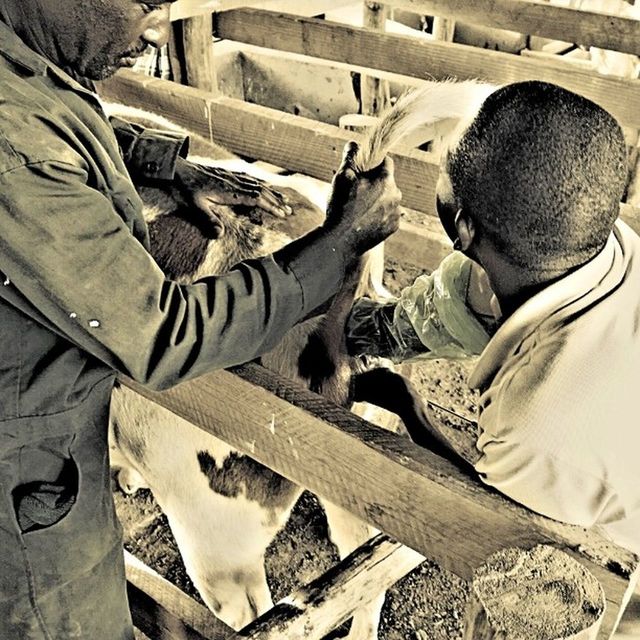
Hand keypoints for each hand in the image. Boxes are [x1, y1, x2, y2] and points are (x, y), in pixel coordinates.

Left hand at [174, 157, 291, 218]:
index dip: (270, 206)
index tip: (281, 214)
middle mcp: (235, 183)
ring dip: (272, 194)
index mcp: (230, 191)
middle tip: (289, 212)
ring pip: (258, 184)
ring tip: (285, 201)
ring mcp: (233, 177)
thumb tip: (219, 235)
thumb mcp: (196, 206)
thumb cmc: (188, 188)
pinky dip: (262, 185)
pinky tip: (267, 188)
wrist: (180, 168)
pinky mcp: (230, 175)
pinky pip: (251, 179)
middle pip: (261, 192)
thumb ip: (208, 220)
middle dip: (276, 202)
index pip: (255, 199)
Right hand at [325, 141, 401, 255]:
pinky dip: (379, 216)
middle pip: (387, 182)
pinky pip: (388, 215)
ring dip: (377, 200)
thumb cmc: (341, 207)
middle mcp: (396, 195)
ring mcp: (395, 213)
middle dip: (375, 183)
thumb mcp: (342, 176)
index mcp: (386, 180)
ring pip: (388, 199)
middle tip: (356, 192)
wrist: (340, 240)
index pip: (386, 161)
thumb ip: (350, 156)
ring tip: (358, 209)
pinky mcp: (392, 228)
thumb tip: (354, 144)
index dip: (373, 163)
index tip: (363, 169)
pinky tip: (363, 219)